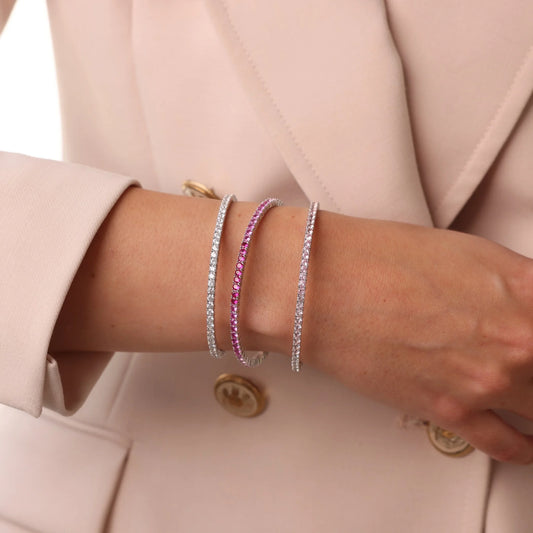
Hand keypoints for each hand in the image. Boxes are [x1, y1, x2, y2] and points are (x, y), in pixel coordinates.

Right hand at [294, 214, 532, 463]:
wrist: (328, 286)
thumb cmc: (383, 259)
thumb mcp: (466, 253)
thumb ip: (517, 285)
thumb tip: (529, 305)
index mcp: (527, 290)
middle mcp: (519, 340)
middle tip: (527, 363)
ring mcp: (487, 381)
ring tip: (531, 402)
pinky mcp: (452, 411)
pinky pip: (509, 445)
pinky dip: (524, 447)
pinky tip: (526, 442)